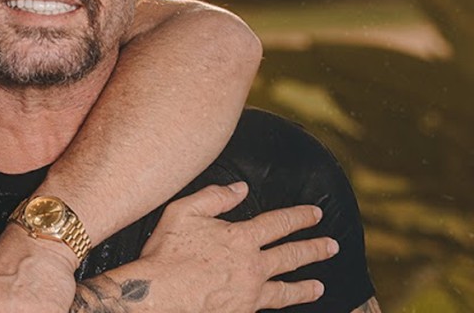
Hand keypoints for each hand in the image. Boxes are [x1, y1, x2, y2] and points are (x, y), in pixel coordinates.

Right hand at [130, 182, 336, 311]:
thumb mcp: (183, 212)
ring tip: (319, 286)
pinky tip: (284, 305)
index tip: (315, 214)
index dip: (300, 217)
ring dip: (306, 286)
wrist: (156, 294)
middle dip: (314, 249)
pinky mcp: (241, 311)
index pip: (279, 223)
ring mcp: (249, 292)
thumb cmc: (166, 252)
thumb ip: (214, 197)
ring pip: (286, 288)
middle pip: (291, 255)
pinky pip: (269, 308)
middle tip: (331, 246)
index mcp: (241, 237)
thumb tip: (240, 189)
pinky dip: (282, 306)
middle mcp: (252, 265)